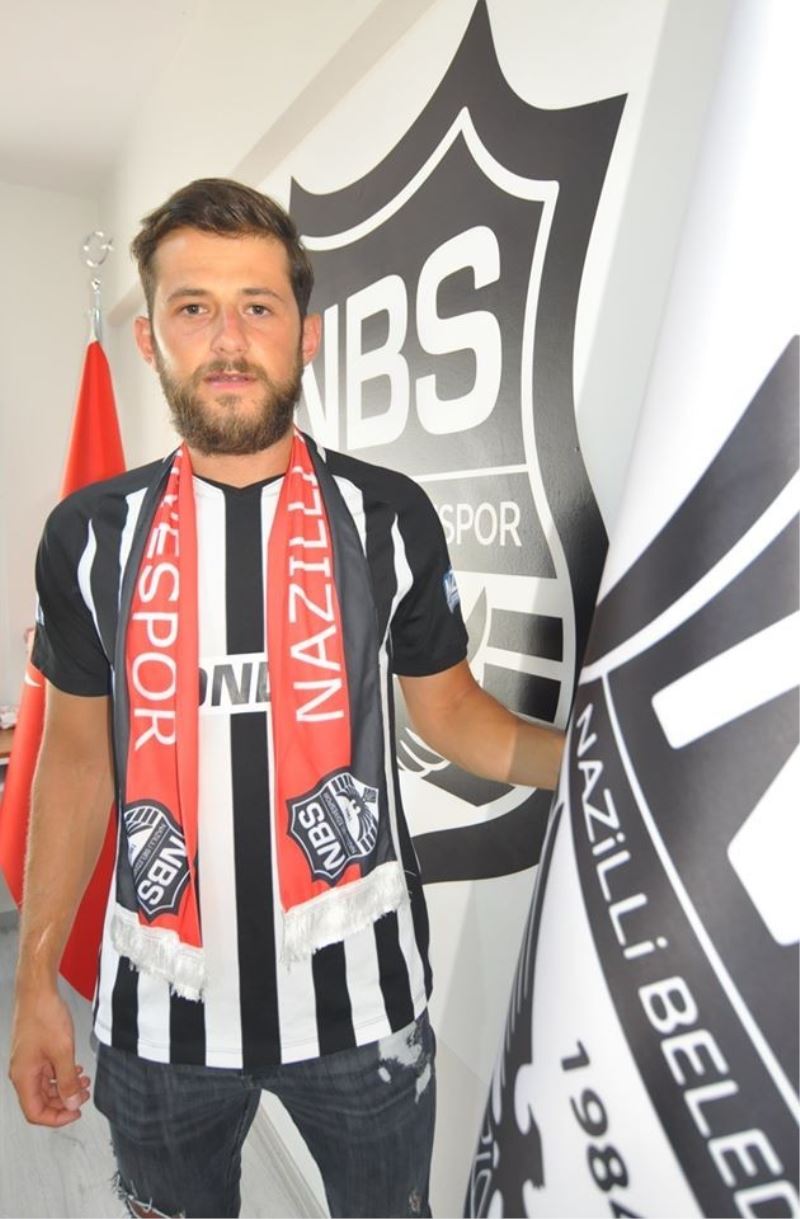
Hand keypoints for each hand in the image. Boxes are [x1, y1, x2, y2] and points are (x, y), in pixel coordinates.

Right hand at [9, 984, 89, 1125]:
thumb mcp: (62, 1051)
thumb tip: (71, 1103)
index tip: (75, 1113)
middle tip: (83, 1095)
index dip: (56, 1118)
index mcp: (23, 1077)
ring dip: (65, 1087)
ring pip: (45, 1086)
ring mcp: (27, 1062)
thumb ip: (67, 1080)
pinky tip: (76, 1069)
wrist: (37, 991)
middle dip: (64, 1101)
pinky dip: (62, 1074)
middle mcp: (22, 1072)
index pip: (35, 1112)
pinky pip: (47, 1072)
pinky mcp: (34, 1052)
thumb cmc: (44, 1015)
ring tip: (84, 1082)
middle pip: (41, 1101)